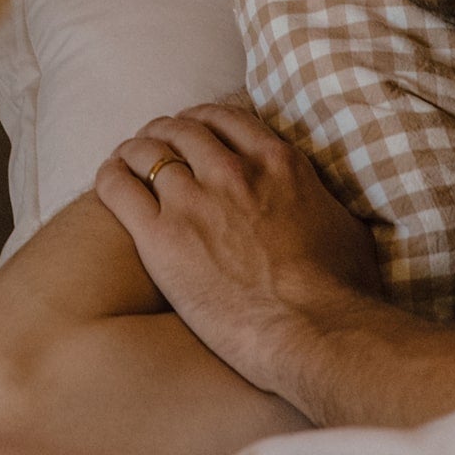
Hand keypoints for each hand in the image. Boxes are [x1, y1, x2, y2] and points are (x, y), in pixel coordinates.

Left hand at [93, 103, 380, 393]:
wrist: (318, 337)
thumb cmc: (344, 295)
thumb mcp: (343, 226)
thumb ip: (317, 197)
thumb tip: (315, 196)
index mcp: (274, 162)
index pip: (223, 118)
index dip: (201, 120)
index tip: (192, 130)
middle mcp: (229, 170)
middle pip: (179, 129)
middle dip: (164, 132)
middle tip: (155, 143)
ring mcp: (192, 200)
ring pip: (144, 152)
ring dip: (134, 152)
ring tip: (127, 160)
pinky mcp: (160, 237)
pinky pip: (118, 187)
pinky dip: (110, 177)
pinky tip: (110, 180)